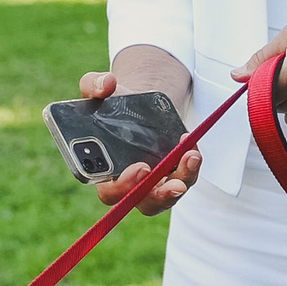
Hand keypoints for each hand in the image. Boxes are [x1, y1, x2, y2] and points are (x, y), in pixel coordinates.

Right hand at [76, 69, 200, 212]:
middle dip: (159, 194)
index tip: (140, 168)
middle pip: (142, 201)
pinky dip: (191, 167)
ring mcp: (152, 182)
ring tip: (191, 157)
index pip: (110, 192)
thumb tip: (106, 84)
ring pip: (167, 195)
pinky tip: (193, 148)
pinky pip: (184, 178)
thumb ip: (93, 84)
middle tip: (172, 180)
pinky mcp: (172, 174)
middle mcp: (128, 184)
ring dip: (182, 181)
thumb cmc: (113, 103)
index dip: (123, 187)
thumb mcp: (99, 88)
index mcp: (102, 172)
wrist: (137, 101)